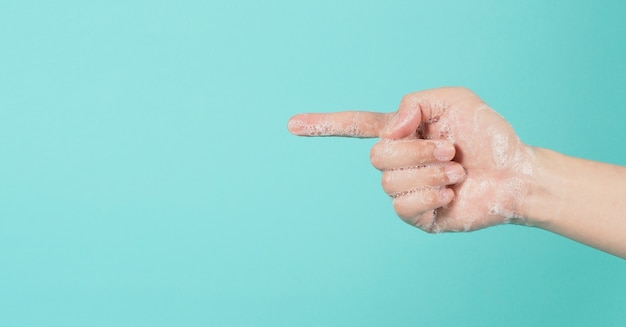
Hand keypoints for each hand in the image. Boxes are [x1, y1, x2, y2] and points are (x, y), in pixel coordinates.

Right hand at [288, 87, 536, 232]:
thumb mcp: (455, 100)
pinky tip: (449, 192)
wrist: (516, 174)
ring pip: (390, 181)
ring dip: (429, 172)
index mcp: (402, 132)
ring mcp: (406, 190)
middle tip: (449, 150)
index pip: (355, 126)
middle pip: (376, 156)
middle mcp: (399, 161)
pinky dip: (430, 194)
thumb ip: (416, 102)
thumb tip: (390, 129)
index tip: (292, 125)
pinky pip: (403, 206)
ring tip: (455, 170)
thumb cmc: (488, 136)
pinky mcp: (417, 216)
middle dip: (416, 151)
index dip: (324, 125)